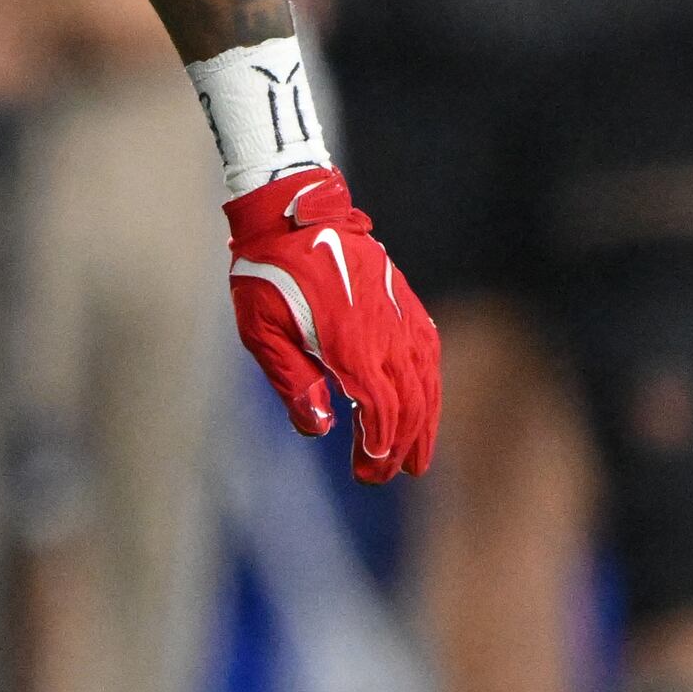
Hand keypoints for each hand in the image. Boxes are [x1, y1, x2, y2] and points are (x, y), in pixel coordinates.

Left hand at [224, 166, 439, 482]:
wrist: (292, 215)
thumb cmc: (267, 274)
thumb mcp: (262, 332)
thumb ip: (293, 381)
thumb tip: (320, 429)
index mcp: (350, 344)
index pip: (380, 411)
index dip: (378, 448)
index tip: (368, 474)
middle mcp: (384, 334)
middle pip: (408, 403)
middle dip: (401, 446)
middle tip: (387, 476)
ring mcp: (399, 315)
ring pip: (425, 380)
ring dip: (425, 422)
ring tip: (418, 457)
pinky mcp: (403, 302)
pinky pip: (428, 350)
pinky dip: (430, 382)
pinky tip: (427, 401)